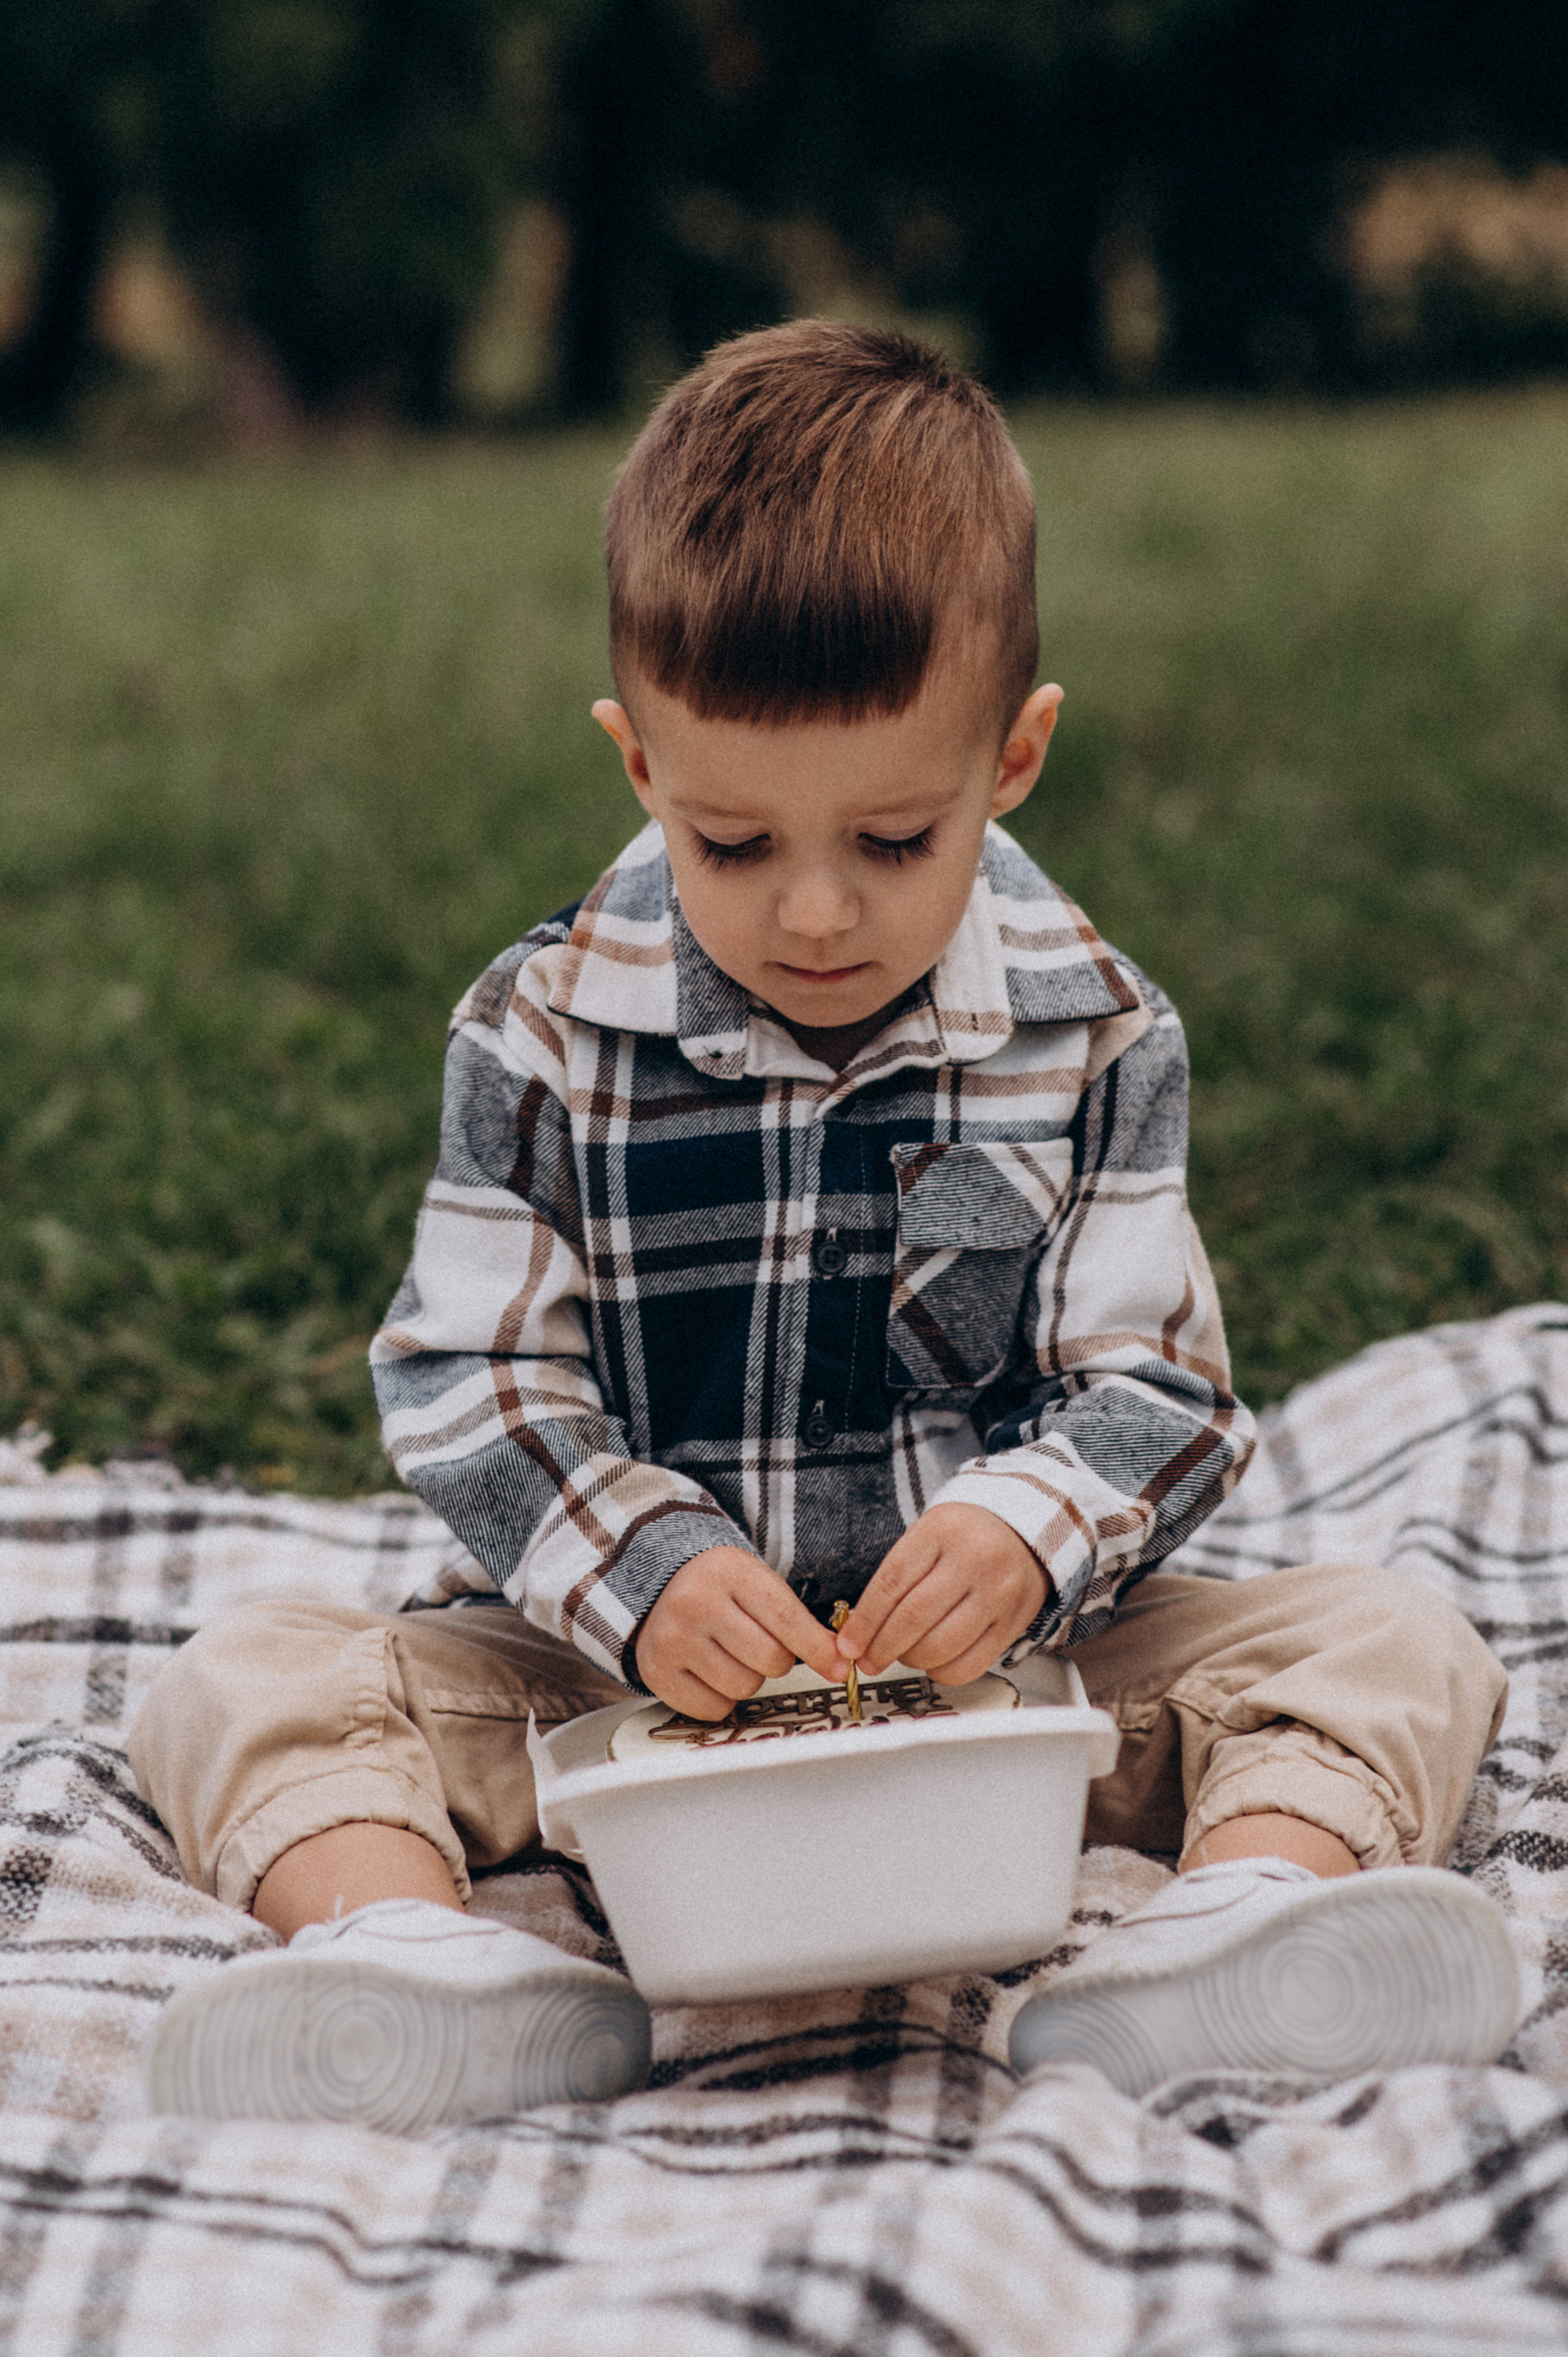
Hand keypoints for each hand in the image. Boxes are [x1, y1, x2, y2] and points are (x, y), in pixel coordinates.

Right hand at [635, 1547, 843, 1718]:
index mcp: (728, 1572)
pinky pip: (713, 1708)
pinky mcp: (656, 1672)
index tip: (838, 1666)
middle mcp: (695, 1603)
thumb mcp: (758, 1585)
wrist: (659, 1586)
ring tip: (730, 1654)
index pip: (786, 1618)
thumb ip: (798, 1621)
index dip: (817, 1648)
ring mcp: (671, 1639)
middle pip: (770, 1659)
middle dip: (776, 1660)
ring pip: (743, 1687)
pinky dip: (721, 1697)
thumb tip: (838, 1663)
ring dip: (748, 1679)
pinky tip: (709, 1671)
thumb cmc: (720, 1589)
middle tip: (759, 1644)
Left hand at [834, 1504, 1050, 1686]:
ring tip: (902, 1656)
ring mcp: (999, 1592)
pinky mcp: (1015, 1621)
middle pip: (914, 1617)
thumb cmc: (966, 1537)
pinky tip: (933, 1663)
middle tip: (867, 1660)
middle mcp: (974, 1559)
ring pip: (942, 1645)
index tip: (848, 1645)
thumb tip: (861, 1631)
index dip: (865, 1621)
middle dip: (882, 1647)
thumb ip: (897, 1576)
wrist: (1026, 1532)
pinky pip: (971, 1663)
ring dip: (911, 1660)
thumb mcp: (928, 1535)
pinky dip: (943, 1672)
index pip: (892, 1582)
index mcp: (942, 1529)